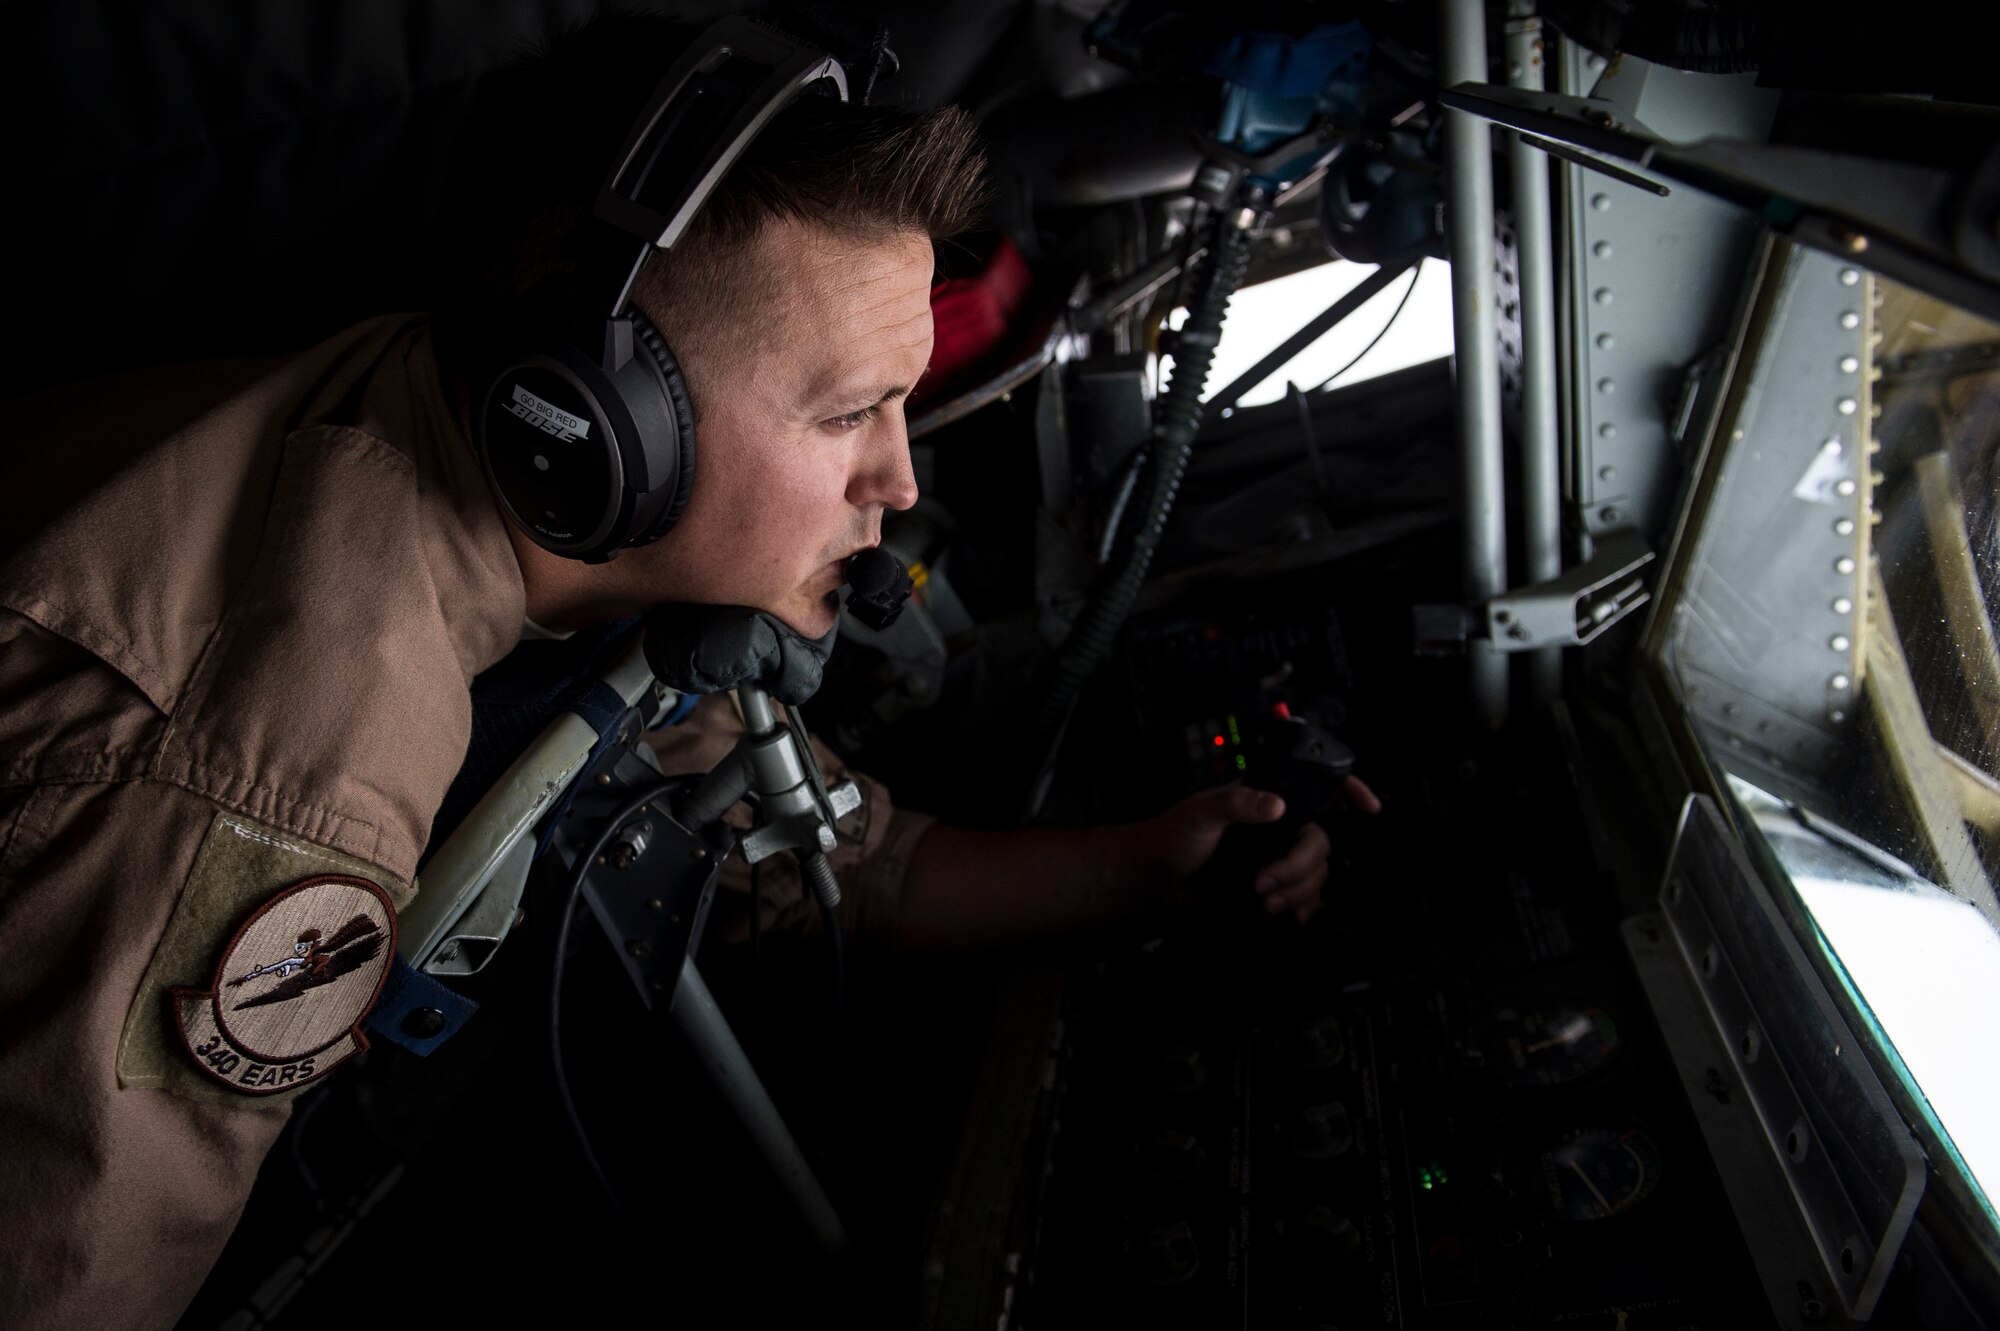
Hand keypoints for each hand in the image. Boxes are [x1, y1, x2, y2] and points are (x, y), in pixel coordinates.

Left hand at [1132, 776, 1380, 922]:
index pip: (1318, 788)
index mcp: (1266, 800)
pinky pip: (1306, 901)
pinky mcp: (1273, 890)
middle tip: (1262, 881)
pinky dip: (1299, 910)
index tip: (1368, 807)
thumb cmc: (1171, 838)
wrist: (1153, 883)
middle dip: (1298, 867)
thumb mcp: (1202, 813)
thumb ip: (1237, 803)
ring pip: (1316, 875)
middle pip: (1321, 843)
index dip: (1349, 792)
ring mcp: (1277, 860)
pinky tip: (1279, 914)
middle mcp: (1278, 829)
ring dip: (1294, 892)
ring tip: (1260, 901)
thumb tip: (1275, 805)